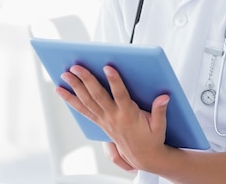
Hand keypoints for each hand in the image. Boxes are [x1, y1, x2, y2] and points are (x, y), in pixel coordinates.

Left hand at [56, 65, 170, 169]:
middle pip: (97, 96)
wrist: (143, 157)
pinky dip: (71, 100)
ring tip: (65, 75)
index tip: (108, 67)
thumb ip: (160, 110)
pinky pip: (83, 110)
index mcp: (129, 115)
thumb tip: (164, 96)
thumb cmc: (152, 139)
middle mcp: (113, 117)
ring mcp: (104, 120)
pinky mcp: (100, 122)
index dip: (114, 81)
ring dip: (75, 87)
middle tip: (77, 67)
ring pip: (87, 101)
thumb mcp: (160, 126)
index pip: (120, 95)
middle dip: (86, 80)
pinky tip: (61, 91)